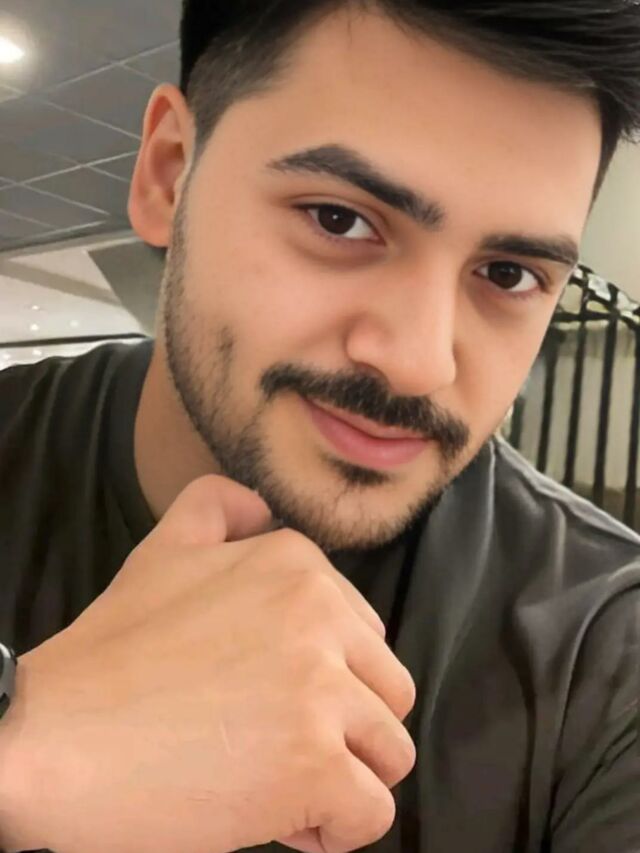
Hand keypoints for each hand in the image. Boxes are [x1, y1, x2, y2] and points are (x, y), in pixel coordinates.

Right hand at [0, 475, 415, 852]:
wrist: (52, 736)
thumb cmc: (109, 654)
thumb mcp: (161, 552)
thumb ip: (216, 508)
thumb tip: (260, 506)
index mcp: (295, 564)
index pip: (365, 635)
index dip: (325, 680)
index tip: (270, 703)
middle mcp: (320, 613)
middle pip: (388, 690)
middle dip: (344, 728)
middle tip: (275, 748)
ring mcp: (320, 687)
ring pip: (390, 750)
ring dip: (343, 779)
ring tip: (278, 785)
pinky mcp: (314, 763)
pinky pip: (370, 813)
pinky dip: (333, 830)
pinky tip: (280, 824)